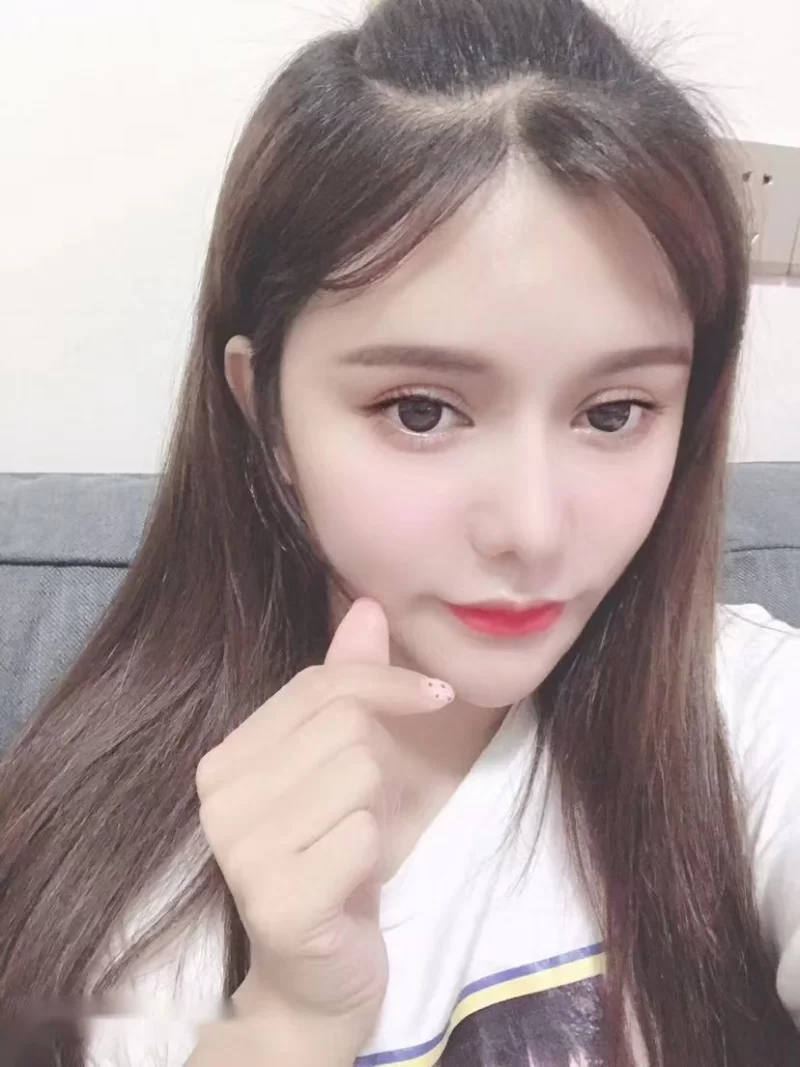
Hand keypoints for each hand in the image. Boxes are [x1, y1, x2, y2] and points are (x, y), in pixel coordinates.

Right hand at [196, 598, 452, 1049]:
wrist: (313, 977)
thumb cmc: (330, 861)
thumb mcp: (341, 766)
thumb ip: (346, 686)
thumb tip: (369, 605)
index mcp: (226, 756)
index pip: (320, 683)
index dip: (388, 680)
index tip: (435, 694)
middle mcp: (218, 796)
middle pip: (347, 724)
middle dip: (380, 764)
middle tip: (363, 812)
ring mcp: (240, 850)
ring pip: (360, 772)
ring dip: (378, 810)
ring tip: (353, 846)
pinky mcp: (278, 900)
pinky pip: (364, 835)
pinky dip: (375, 854)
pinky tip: (352, 883)